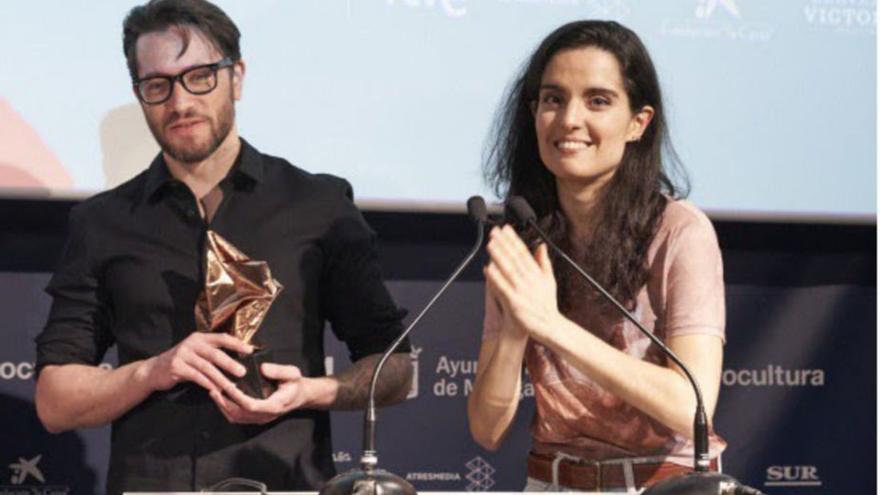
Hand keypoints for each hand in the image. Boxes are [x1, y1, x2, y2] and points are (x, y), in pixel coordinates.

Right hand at [140, 332, 252, 394]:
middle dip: (230, 363)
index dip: (237, 343)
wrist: (154, 370)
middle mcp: (192, 344)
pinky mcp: (176, 367)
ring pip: (207, 367)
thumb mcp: (196, 353)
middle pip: (215, 353)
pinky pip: (196, 376)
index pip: (221, 337)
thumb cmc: (181, 363)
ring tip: (231, 386)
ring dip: (221, 378)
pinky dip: (207, 383)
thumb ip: (212, 353)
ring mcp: (183, 355)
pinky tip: (215, 390)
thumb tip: (237, 361)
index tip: (250, 350)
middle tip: (243, 372)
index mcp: (200, 338)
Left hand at [209, 363, 315, 423]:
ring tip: (214, 391)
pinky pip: (237, 417)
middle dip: (224, 401)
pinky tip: (221, 397)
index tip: (227, 385)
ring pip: (235, 417)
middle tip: (214, 388)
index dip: (237, 397)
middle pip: (239, 414)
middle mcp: (265, 416)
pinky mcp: (255, 418)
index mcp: (274, 406)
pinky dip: (226, 408)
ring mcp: (259, 419)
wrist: (300, 396)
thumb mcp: (293, 373)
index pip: (251, 406)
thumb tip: (262, 368)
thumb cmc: (296, 384)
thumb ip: (279, 371)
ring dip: (222, 405)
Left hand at [484, 225, 561, 339]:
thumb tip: (541, 246)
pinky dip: (496, 278)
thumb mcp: (550, 280)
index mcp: (537, 274)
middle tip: (494, 232)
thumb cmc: (546, 305)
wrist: (549, 327)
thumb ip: (544, 262)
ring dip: (499, 256)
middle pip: (515, 258)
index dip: (514, 239)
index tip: (506, 229)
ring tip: (490, 244)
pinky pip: (503, 288)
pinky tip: (488, 268)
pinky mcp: (515, 302)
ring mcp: (522, 291)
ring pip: (508, 270)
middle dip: (504, 243)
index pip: (524, 252)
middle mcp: (530, 280)